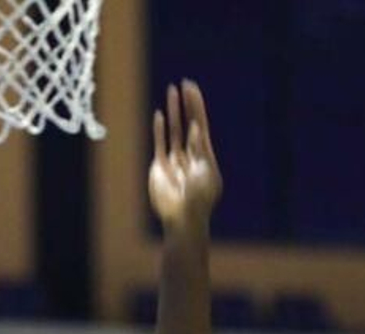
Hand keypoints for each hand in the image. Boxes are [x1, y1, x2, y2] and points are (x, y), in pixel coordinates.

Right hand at [148, 80, 221, 228]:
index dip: (197, 107)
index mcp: (205, 156)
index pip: (200, 125)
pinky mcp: (160, 167)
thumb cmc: (198, 199)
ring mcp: (175, 160)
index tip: (192, 89)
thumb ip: (199, 149)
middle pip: (188, 123)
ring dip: (174, 111)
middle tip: (184, 84)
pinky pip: (160, 144)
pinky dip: (160, 130)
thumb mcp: (204, 172)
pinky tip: (160, 115)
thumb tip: (195, 127)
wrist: (182, 219)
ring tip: (171, 91)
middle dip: (187, 104)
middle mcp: (190, 155)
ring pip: (174, 130)